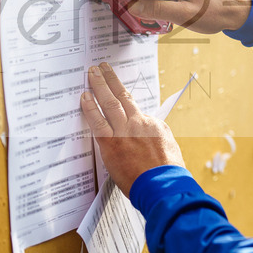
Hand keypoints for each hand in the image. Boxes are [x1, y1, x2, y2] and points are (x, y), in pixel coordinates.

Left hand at [81, 62, 185, 196]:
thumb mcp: (168, 145)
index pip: (134, 106)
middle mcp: (137, 123)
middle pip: (120, 96)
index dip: (122, 93)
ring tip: (91, 74)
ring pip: (109, 103)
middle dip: (109, 79)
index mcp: (152, 124)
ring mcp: (123, 132)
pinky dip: (90, 108)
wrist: (163, 185)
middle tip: (100, 67)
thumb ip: (154, 134)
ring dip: (98, 86)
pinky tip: (84, 98)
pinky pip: (97, 122)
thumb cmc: (167, 170)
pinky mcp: (111, 144)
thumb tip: (148, 128)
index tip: (115, 86)